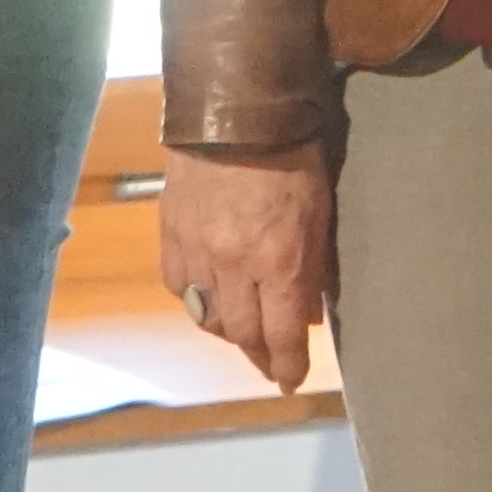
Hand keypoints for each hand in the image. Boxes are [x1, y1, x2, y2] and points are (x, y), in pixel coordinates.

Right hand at [157, 144, 338, 392]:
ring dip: (227, 330)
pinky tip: (208, 296)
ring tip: (241, 332)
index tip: (291, 380)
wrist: (234, 112)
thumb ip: (314, 263)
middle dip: (258, 355)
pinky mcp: (170, 236)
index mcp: (279, 260)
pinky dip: (194, 299)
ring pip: (206, 316)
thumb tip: (309, 308)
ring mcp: (197, 252)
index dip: (287, 364)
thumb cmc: (292, 154)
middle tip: (269, 364)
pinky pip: (179, 287)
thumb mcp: (320, 209)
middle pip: (242, 334)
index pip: (282, 334)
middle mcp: (234, 265)